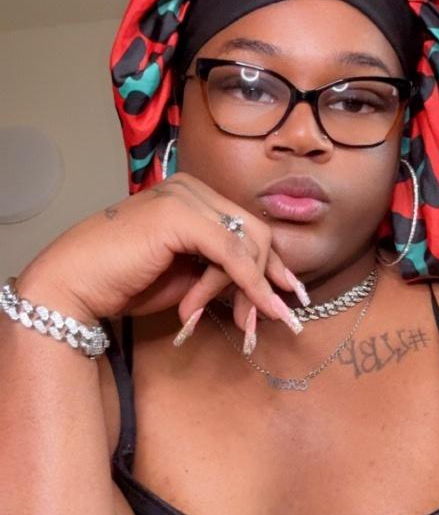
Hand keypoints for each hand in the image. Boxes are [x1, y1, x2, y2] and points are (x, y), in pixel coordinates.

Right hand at [16, 174, 306, 337]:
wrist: (74, 284)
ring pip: (247, 243)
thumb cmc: (122, 281)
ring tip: (243, 325)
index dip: (271, 264)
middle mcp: (191, 188)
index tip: (288, 295)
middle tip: (268, 319)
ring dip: (250, 290)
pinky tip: (254, 309)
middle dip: (267, 279)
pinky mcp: (178, 216)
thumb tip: (257, 287)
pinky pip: (231, 253)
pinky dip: (248, 283)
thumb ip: (218, 271)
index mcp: (191, 196)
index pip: (247, 227)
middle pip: (255, 232)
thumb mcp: (184, 276)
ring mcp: (184, 197)